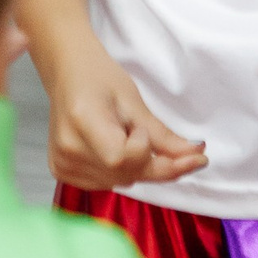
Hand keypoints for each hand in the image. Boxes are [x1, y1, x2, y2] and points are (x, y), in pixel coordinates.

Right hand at [45, 28, 207, 191]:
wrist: (68, 73)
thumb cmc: (101, 78)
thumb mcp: (134, 101)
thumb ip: (162, 135)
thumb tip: (195, 155)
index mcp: (82, 121)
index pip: (122, 158)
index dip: (143, 148)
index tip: (144, 127)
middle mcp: (67, 149)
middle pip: (124, 175)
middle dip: (150, 162)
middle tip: (147, 132)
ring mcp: (62, 164)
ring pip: (119, 183)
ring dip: (136, 167)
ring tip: (123, 135)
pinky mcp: (62, 171)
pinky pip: (106, 184)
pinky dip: (120, 172)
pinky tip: (115, 148)